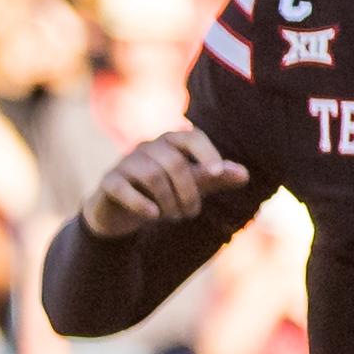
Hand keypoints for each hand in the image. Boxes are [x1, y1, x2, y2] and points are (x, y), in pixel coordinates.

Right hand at [79, 127, 249, 238]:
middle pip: (174, 163)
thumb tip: (244, 174)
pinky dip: (141, 204)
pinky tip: (152, 215)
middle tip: (190, 214)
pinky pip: (124, 188)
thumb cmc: (163, 194)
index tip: (218, 173)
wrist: (121, 214)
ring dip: (168, 202)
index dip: (207, 153)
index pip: (191, 137)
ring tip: (173, 216)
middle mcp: (147, 147)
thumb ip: (216, 178)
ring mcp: (125, 163)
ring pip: (152, 176)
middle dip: (188, 193)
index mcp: (171, 143)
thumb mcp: (193, 186)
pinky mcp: (109, 182)